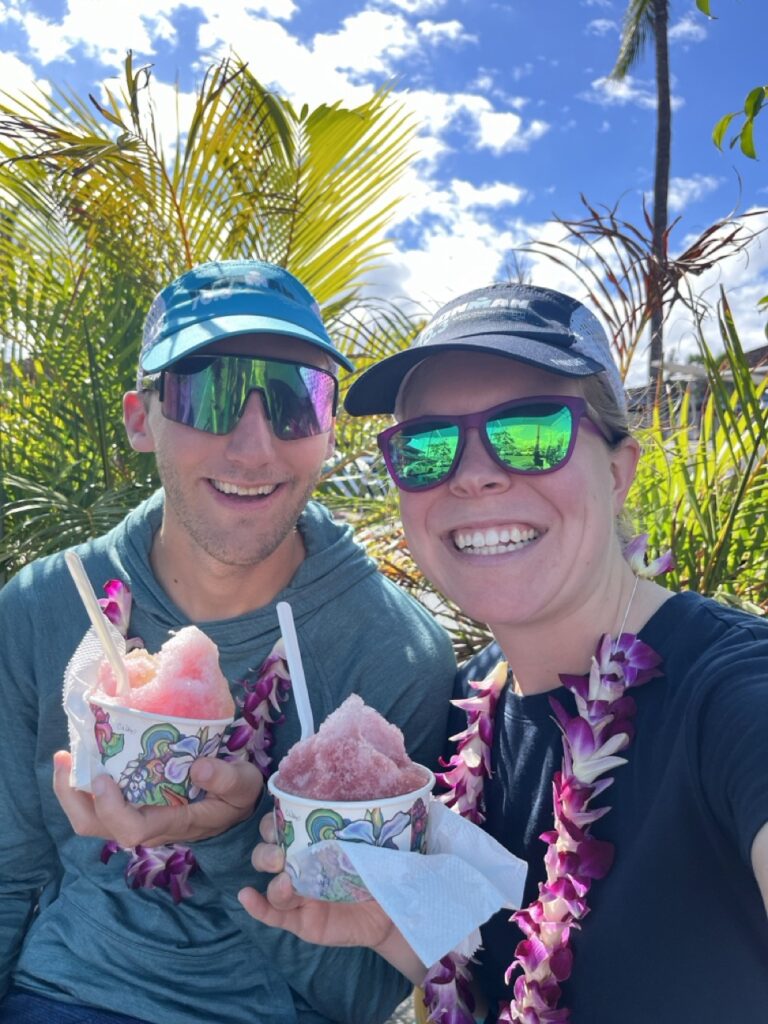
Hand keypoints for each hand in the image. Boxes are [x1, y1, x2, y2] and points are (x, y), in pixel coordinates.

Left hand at [53, 750, 262, 846]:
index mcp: (174, 822)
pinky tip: (84, 759)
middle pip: (98, 828)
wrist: (236, 807)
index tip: (103, 777)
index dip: (112, 807)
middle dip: (73, 799)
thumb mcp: (244, 785)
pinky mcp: (134, 806)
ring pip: (91, 821)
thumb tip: (200, 768)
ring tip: (64, 758)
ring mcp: (138, 817)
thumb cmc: (238, 796)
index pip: (132, 829)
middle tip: (65, 761)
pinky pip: (99, 805)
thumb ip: (227, 779)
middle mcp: (149, 825)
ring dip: (71, 792)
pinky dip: (84, 785)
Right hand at [238, 813, 395, 950]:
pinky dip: (258, 907)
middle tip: (281, 855)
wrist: (393, 909)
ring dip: (273, 883)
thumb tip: (376, 792)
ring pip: (271, 885)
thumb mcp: (372, 842)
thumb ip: (362, 825)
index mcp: (310, 842)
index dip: (275, 820)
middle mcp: (297, 865)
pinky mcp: (300, 921)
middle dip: (267, 852)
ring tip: (286, 882)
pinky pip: (273, 915)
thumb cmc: (381, 867)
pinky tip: (247, 897)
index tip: (281, 816)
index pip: (281, 825)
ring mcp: (297, 895)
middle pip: (267, 854)